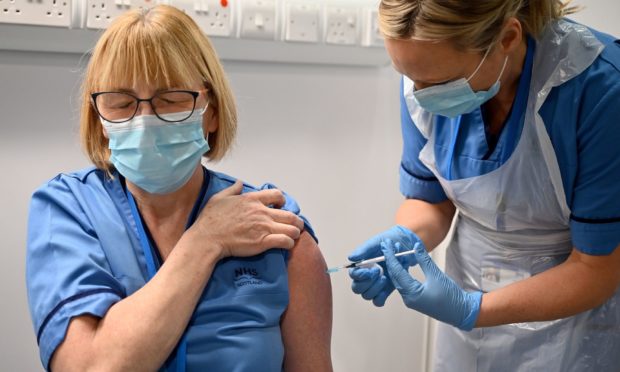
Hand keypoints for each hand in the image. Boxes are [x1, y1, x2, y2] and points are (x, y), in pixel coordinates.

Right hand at [189, 180, 304, 258]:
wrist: (208, 238)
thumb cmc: (211, 219)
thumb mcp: (219, 198)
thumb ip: (232, 189)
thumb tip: (239, 183)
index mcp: (252, 200)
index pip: (277, 194)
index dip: (283, 200)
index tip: (281, 206)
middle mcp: (261, 212)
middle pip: (289, 214)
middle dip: (296, 220)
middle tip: (296, 225)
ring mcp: (264, 227)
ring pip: (291, 228)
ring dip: (295, 232)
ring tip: (294, 236)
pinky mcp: (263, 242)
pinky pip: (285, 241)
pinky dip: (289, 243)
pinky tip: (287, 245)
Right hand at [348, 226, 420, 305]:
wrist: (405, 245)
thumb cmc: (388, 241)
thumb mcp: (376, 242)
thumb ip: (364, 250)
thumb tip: (351, 258)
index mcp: (361, 265)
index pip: (353, 275)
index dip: (359, 275)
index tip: (369, 270)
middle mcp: (365, 277)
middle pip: (357, 288)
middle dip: (367, 282)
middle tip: (379, 271)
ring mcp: (375, 285)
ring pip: (367, 295)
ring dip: (375, 288)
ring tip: (386, 277)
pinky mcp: (385, 291)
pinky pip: (378, 301)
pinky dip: (381, 296)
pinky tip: (387, 286)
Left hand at [381, 239, 481, 330]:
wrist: (462, 311)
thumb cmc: (451, 297)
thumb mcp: (436, 274)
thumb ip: (424, 260)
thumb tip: (416, 246)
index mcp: (411, 294)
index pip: (396, 271)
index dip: (391, 256)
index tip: (387, 244)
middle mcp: (408, 298)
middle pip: (394, 276)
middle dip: (391, 260)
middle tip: (388, 245)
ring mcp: (411, 300)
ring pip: (399, 280)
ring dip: (397, 266)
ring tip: (396, 251)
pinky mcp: (416, 299)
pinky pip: (405, 284)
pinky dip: (403, 273)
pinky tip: (404, 263)